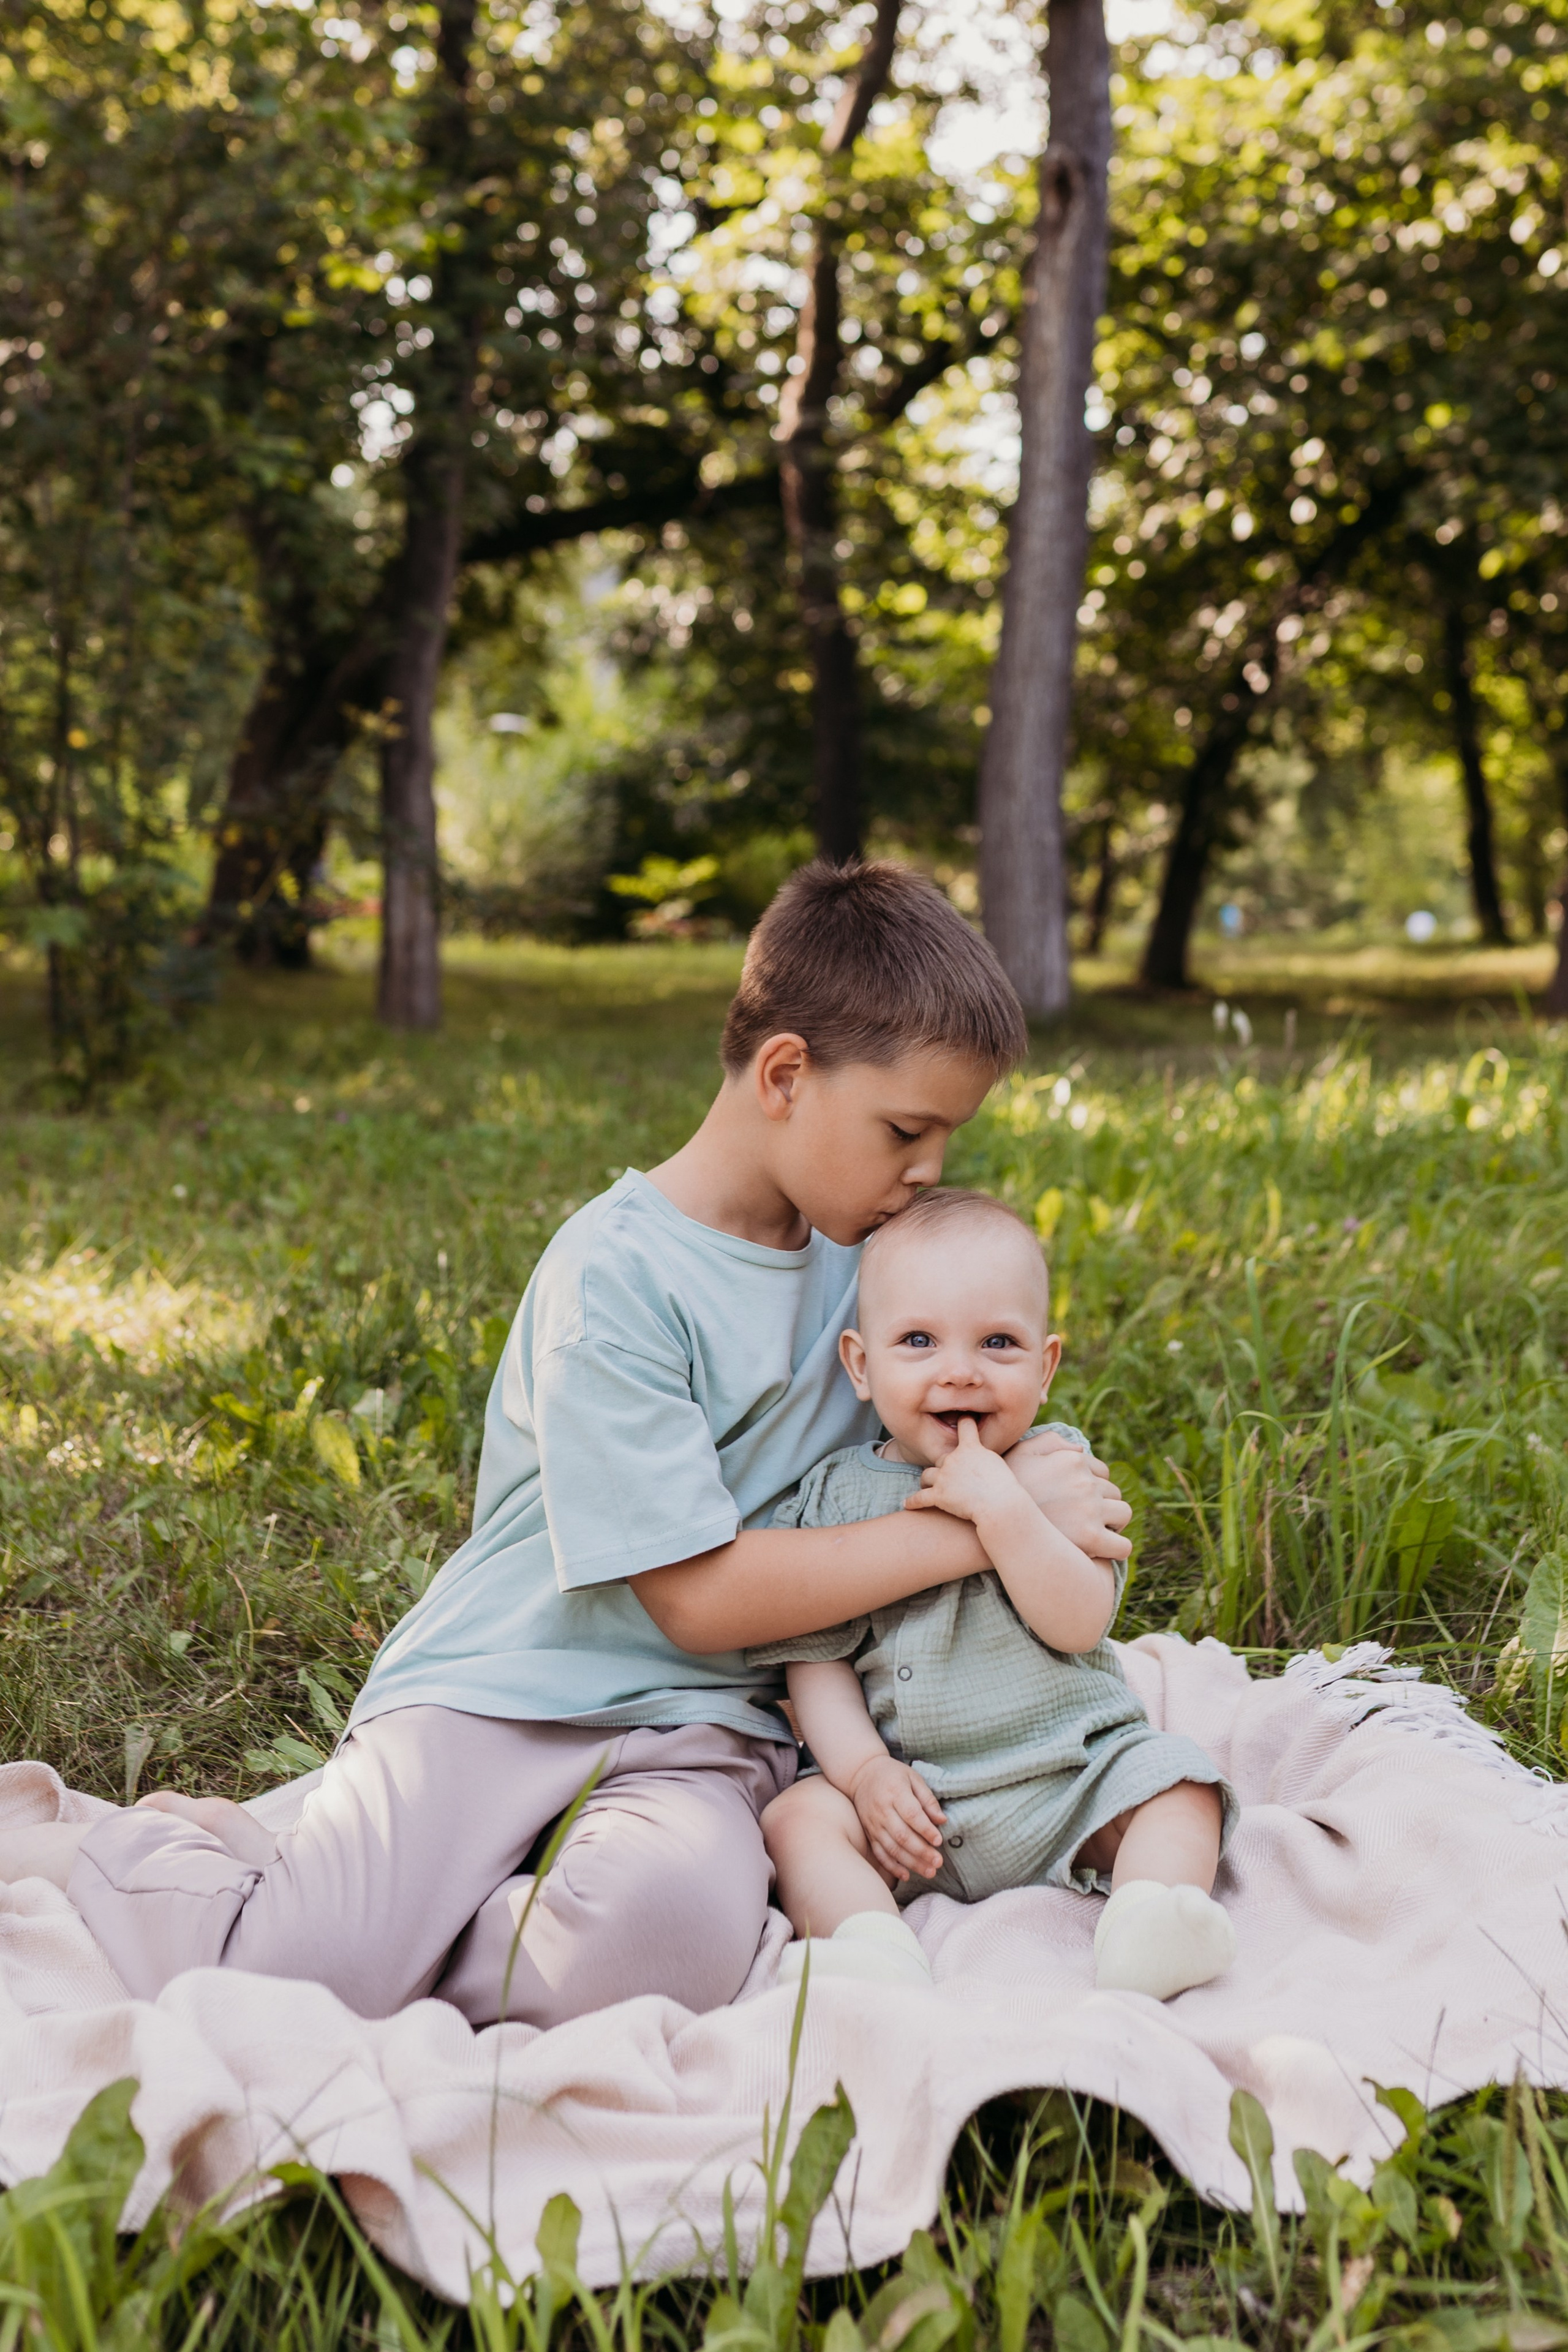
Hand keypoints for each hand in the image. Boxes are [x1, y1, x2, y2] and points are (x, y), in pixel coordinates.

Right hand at [847, 1754, 945, 1883]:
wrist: (861, 1774)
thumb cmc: (892, 1775)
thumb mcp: (913, 1778)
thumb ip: (927, 1799)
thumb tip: (942, 1821)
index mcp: (895, 1792)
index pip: (911, 1814)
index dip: (925, 1829)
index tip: (939, 1841)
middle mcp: (882, 1810)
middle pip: (902, 1835)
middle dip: (921, 1852)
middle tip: (938, 1862)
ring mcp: (873, 1824)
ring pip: (892, 1848)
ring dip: (911, 1863)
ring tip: (929, 1872)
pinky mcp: (869, 1833)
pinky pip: (880, 1853)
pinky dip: (892, 1866)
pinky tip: (906, 1875)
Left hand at [903, 1416, 1025, 1530]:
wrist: (998, 1503)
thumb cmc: (1003, 1485)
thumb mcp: (996, 1462)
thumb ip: (982, 1455)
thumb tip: (978, 1455)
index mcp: (970, 1448)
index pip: (965, 1427)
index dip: (964, 1422)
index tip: (962, 1418)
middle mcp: (953, 1459)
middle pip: (941, 1457)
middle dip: (945, 1465)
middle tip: (951, 1475)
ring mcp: (944, 1477)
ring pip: (926, 1475)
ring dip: (927, 1480)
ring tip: (927, 1486)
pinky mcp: (938, 1496)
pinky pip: (920, 1498)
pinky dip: (913, 1501)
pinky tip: (907, 1504)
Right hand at [1007, 1439, 1131, 1560]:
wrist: (990, 1520)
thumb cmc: (1001, 1486)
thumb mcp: (1021, 1451)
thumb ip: (1050, 1441)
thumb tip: (1080, 1449)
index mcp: (1073, 1460)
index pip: (1101, 1471)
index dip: (1091, 1485)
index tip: (1076, 1499)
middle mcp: (1085, 1482)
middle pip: (1113, 1492)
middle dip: (1102, 1503)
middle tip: (1082, 1518)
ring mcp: (1090, 1510)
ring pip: (1123, 1514)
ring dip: (1112, 1522)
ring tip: (1094, 1532)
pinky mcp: (1091, 1538)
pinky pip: (1122, 1546)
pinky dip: (1117, 1548)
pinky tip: (1103, 1551)